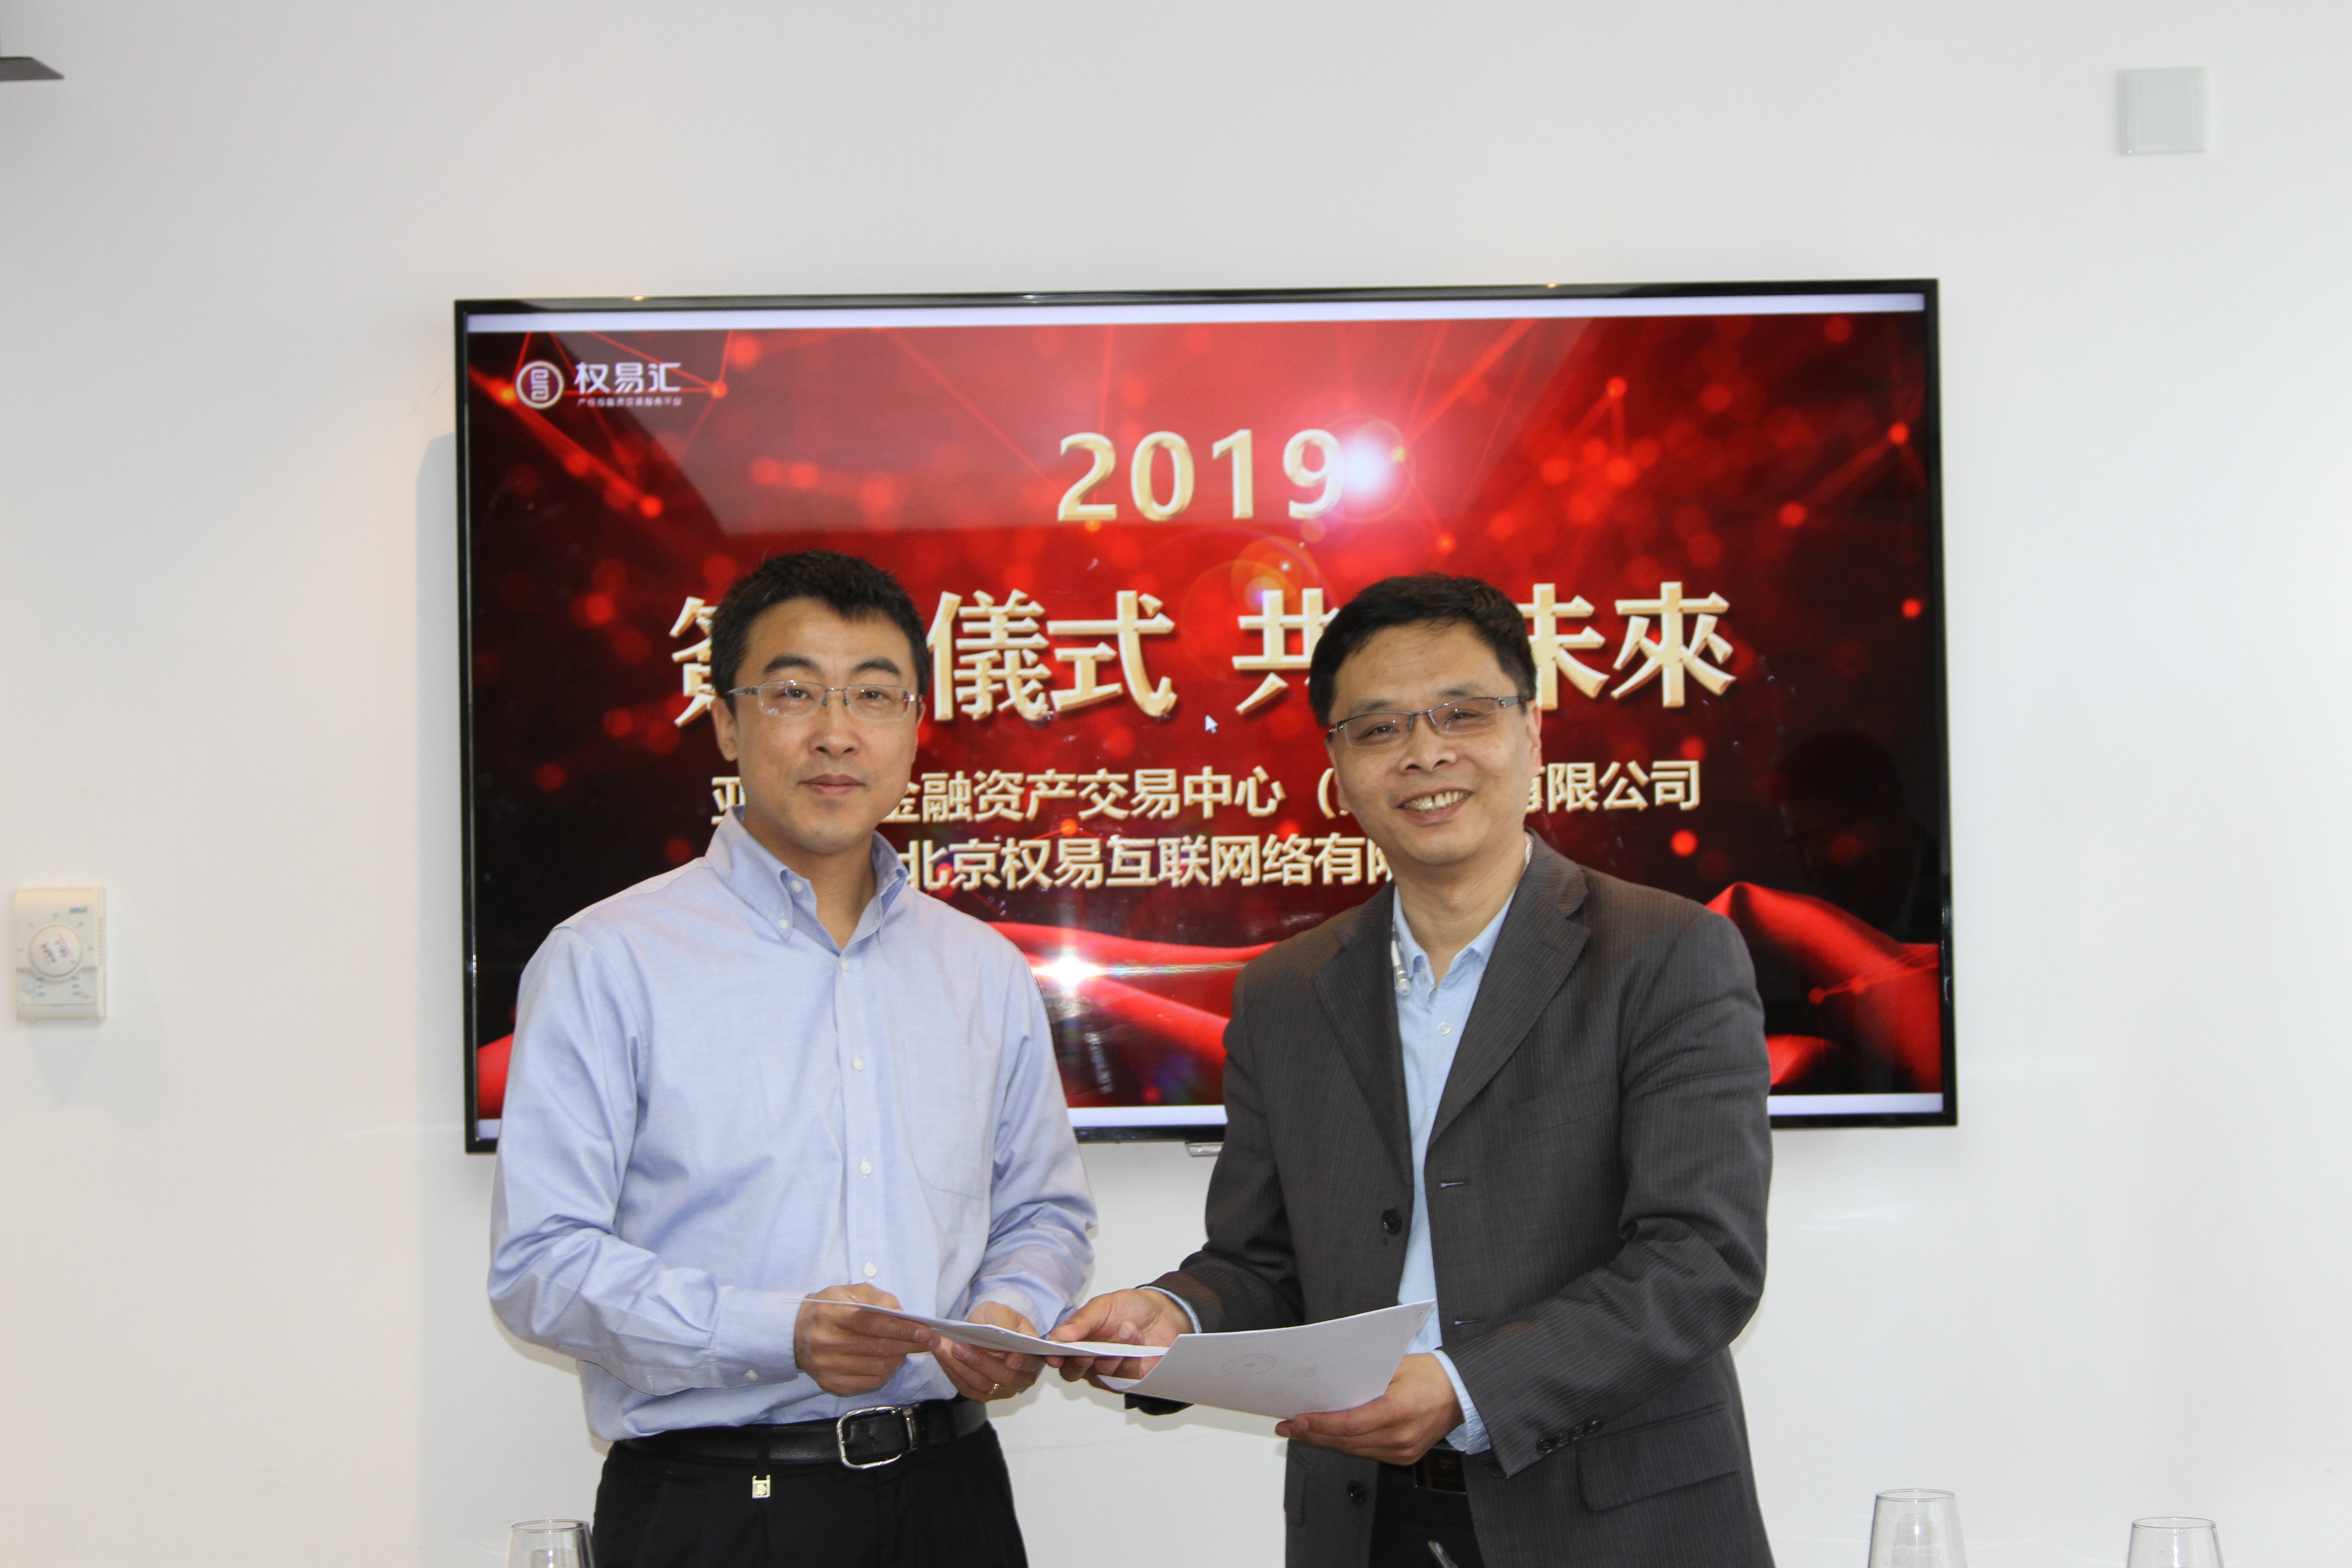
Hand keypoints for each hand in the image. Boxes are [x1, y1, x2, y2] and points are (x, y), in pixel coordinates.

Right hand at [793, 1285, 932, 1395]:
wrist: (797, 1333)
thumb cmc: (830, 1309)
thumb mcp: (851, 1292)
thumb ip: (879, 1299)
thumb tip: (905, 1316)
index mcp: (831, 1314)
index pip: (871, 1323)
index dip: (900, 1328)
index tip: (925, 1331)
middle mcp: (826, 1342)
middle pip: (877, 1348)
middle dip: (909, 1345)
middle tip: (929, 1341)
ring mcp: (827, 1366)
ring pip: (877, 1368)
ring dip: (899, 1358)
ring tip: (909, 1349)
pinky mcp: (830, 1383)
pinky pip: (869, 1382)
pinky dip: (886, 1373)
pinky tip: (891, 1361)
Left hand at [931, 1301, 1042, 1402]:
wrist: (983, 1329)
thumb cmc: (997, 1320)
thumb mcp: (1003, 1312)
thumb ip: (1007, 1323)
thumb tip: (1008, 1335)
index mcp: (1032, 1356)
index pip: (1031, 1362)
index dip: (1021, 1362)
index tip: (1010, 1359)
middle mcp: (1020, 1377)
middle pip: (1003, 1377)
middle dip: (979, 1362)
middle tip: (959, 1347)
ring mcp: (1001, 1389)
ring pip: (982, 1385)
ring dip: (960, 1366)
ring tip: (945, 1348)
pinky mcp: (982, 1394)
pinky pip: (966, 1387)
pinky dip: (952, 1371)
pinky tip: (942, 1355)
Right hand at [1047, 1287, 1191, 1384]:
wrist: (1164, 1312)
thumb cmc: (1130, 1307)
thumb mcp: (1102, 1306)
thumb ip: (1080, 1322)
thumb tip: (1058, 1337)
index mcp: (1076, 1339)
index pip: (1057, 1353)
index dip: (1053, 1356)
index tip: (1055, 1355)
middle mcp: (1089, 1359)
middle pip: (1073, 1372)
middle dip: (1082, 1361)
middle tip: (1090, 1352)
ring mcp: (1109, 1370)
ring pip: (1101, 1373)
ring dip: (1115, 1351)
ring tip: (1128, 1328)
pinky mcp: (1129, 1379)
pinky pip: (1125, 1376)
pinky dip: (1132, 1357)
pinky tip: (1139, 1340)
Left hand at [1275, 1354, 1461, 1465]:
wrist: (1461, 1394)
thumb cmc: (1430, 1374)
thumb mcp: (1395, 1367)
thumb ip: (1363, 1378)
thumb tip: (1328, 1386)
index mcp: (1398, 1410)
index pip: (1349, 1424)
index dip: (1320, 1424)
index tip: (1297, 1420)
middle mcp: (1400, 1436)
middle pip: (1347, 1442)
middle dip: (1314, 1434)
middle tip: (1288, 1428)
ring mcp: (1403, 1451)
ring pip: (1354, 1451)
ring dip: (1327, 1441)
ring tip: (1302, 1431)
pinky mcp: (1404, 1457)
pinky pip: (1367, 1453)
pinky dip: (1347, 1444)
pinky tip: (1330, 1436)